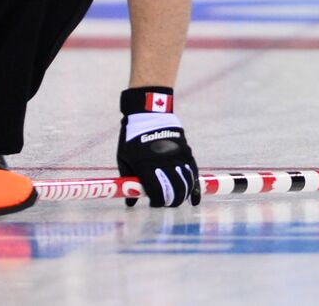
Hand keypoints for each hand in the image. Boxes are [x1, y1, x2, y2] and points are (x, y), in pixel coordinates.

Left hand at [116, 87, 199, 207]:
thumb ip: (129, 180)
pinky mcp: (186, 152)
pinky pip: (194, 173)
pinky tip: (194, 199)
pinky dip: (195, 188)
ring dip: (181, 195)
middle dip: (170, 201)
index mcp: (146, 166)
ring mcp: (177, 157)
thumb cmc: (132, 138)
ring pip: (185, 184)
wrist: (148, 113)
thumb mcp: (123, 159)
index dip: (156, 202)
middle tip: (164, 202)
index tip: (152, 204)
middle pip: (174, 191)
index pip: (157, 193)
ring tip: (175, 199)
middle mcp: (164, 163)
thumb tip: (131, 202)